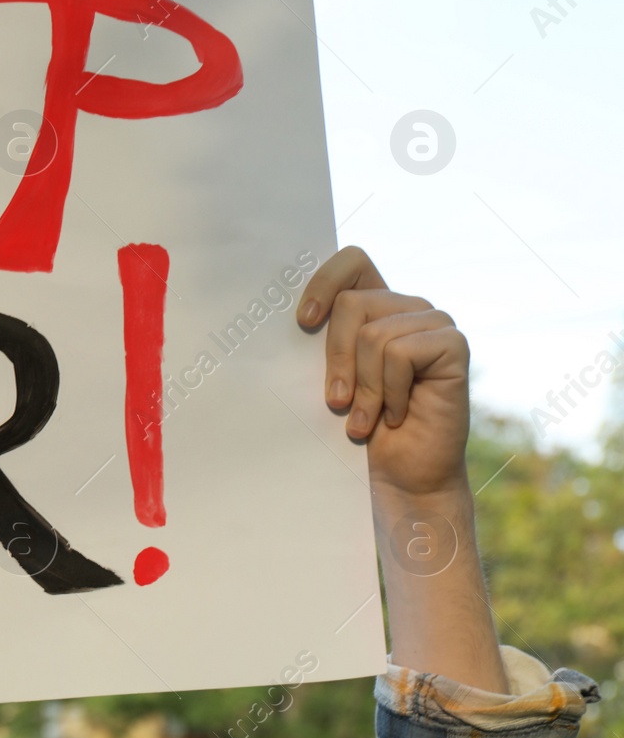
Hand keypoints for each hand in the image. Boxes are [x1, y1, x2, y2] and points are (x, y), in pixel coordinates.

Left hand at [296, 246, 469, 504]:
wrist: (400, 475)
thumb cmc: (360, 427)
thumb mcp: (330, 377)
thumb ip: (320, 342)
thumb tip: (284, 316)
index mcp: (376, 307)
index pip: (352, 261)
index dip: (324, 282)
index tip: (303, 322)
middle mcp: (407, 308)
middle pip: (352, 303)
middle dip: (336, 359)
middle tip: (336, 402)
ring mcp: (434, 323)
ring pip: (374, 335)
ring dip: (364, 387)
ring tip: (366, 418)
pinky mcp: (453, 345)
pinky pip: (401, 353)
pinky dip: (390, 392)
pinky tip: (397, 415)